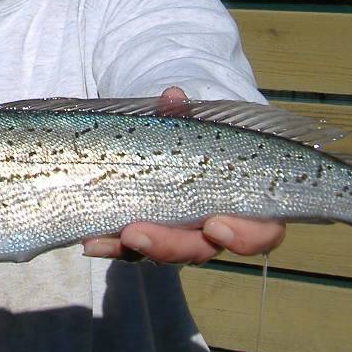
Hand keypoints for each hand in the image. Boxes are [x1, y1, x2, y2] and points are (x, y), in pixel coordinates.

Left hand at [82, 86, 286, 263]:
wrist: (175, 148)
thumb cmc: (200, 140)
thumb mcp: (195, 124)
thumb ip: (184, 114)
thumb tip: (173, 97)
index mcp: (244, 205)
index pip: (260, 233)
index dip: (244, 237)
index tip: (216, 225)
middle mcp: (214, 230)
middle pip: (201, 251)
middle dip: (170, 246)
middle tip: (138, 234)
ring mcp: (181, 238)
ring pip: (164, 254)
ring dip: (135, 249)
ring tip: (107, 238)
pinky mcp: (151, 240)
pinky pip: (134, 250)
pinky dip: (112, 245)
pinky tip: (91, 242)